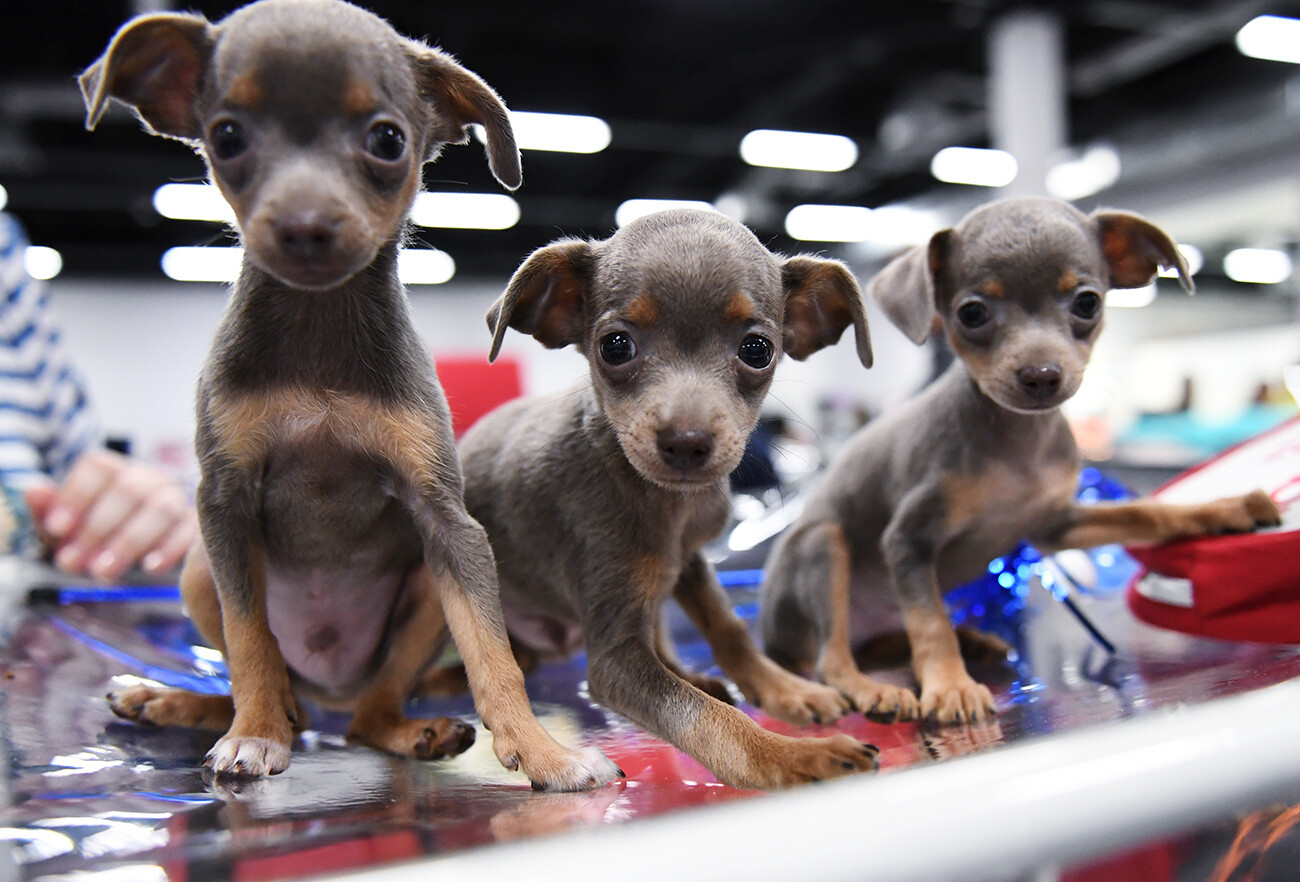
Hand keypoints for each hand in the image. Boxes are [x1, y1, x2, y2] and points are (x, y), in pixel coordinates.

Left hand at [24, 449, 197, 579]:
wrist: (135, 543)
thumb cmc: (94, 531)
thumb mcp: (65, 522)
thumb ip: (49, 508)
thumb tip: (33, 491)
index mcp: (113, 469)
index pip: (98, 467)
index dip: (77, 496)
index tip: (57, 529)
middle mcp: (147, 477)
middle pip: (128, 491)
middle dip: (97, 529)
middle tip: (74, 564)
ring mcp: (174, 498)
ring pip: (160, 510)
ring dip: (129, 542)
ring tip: (104, 572)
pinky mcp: (193, 524)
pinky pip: (187, 531)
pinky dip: (169, 549)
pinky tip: (149, 568)